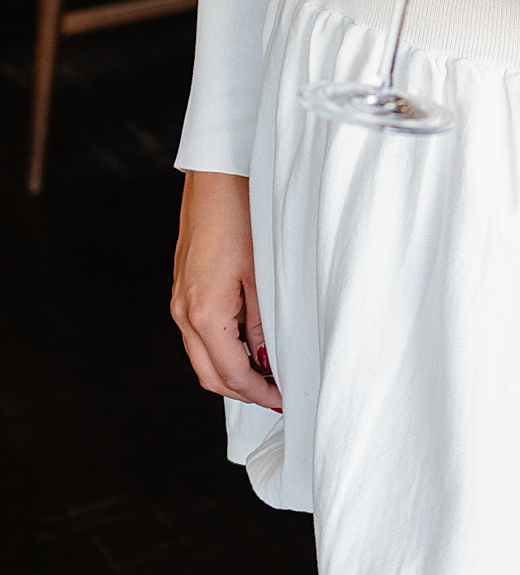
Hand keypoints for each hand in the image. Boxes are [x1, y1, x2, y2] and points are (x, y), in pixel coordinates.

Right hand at [171, 169, 281, 410]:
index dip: (259, 394)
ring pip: (202, 357)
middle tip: (279, 393)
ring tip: (270, 370)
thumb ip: (265, 324)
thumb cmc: (244, 216)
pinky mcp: (183, 288)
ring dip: (232, 371)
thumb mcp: (263, 273)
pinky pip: (199, 334)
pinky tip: (251, 341)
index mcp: (204, 313)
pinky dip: (222, 348)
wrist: (217, 175)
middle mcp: (184, 312)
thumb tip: (270, 362)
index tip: (285, 400)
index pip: (230, 375)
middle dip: (244, 391)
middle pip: (210, 376)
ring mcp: (179, 300)